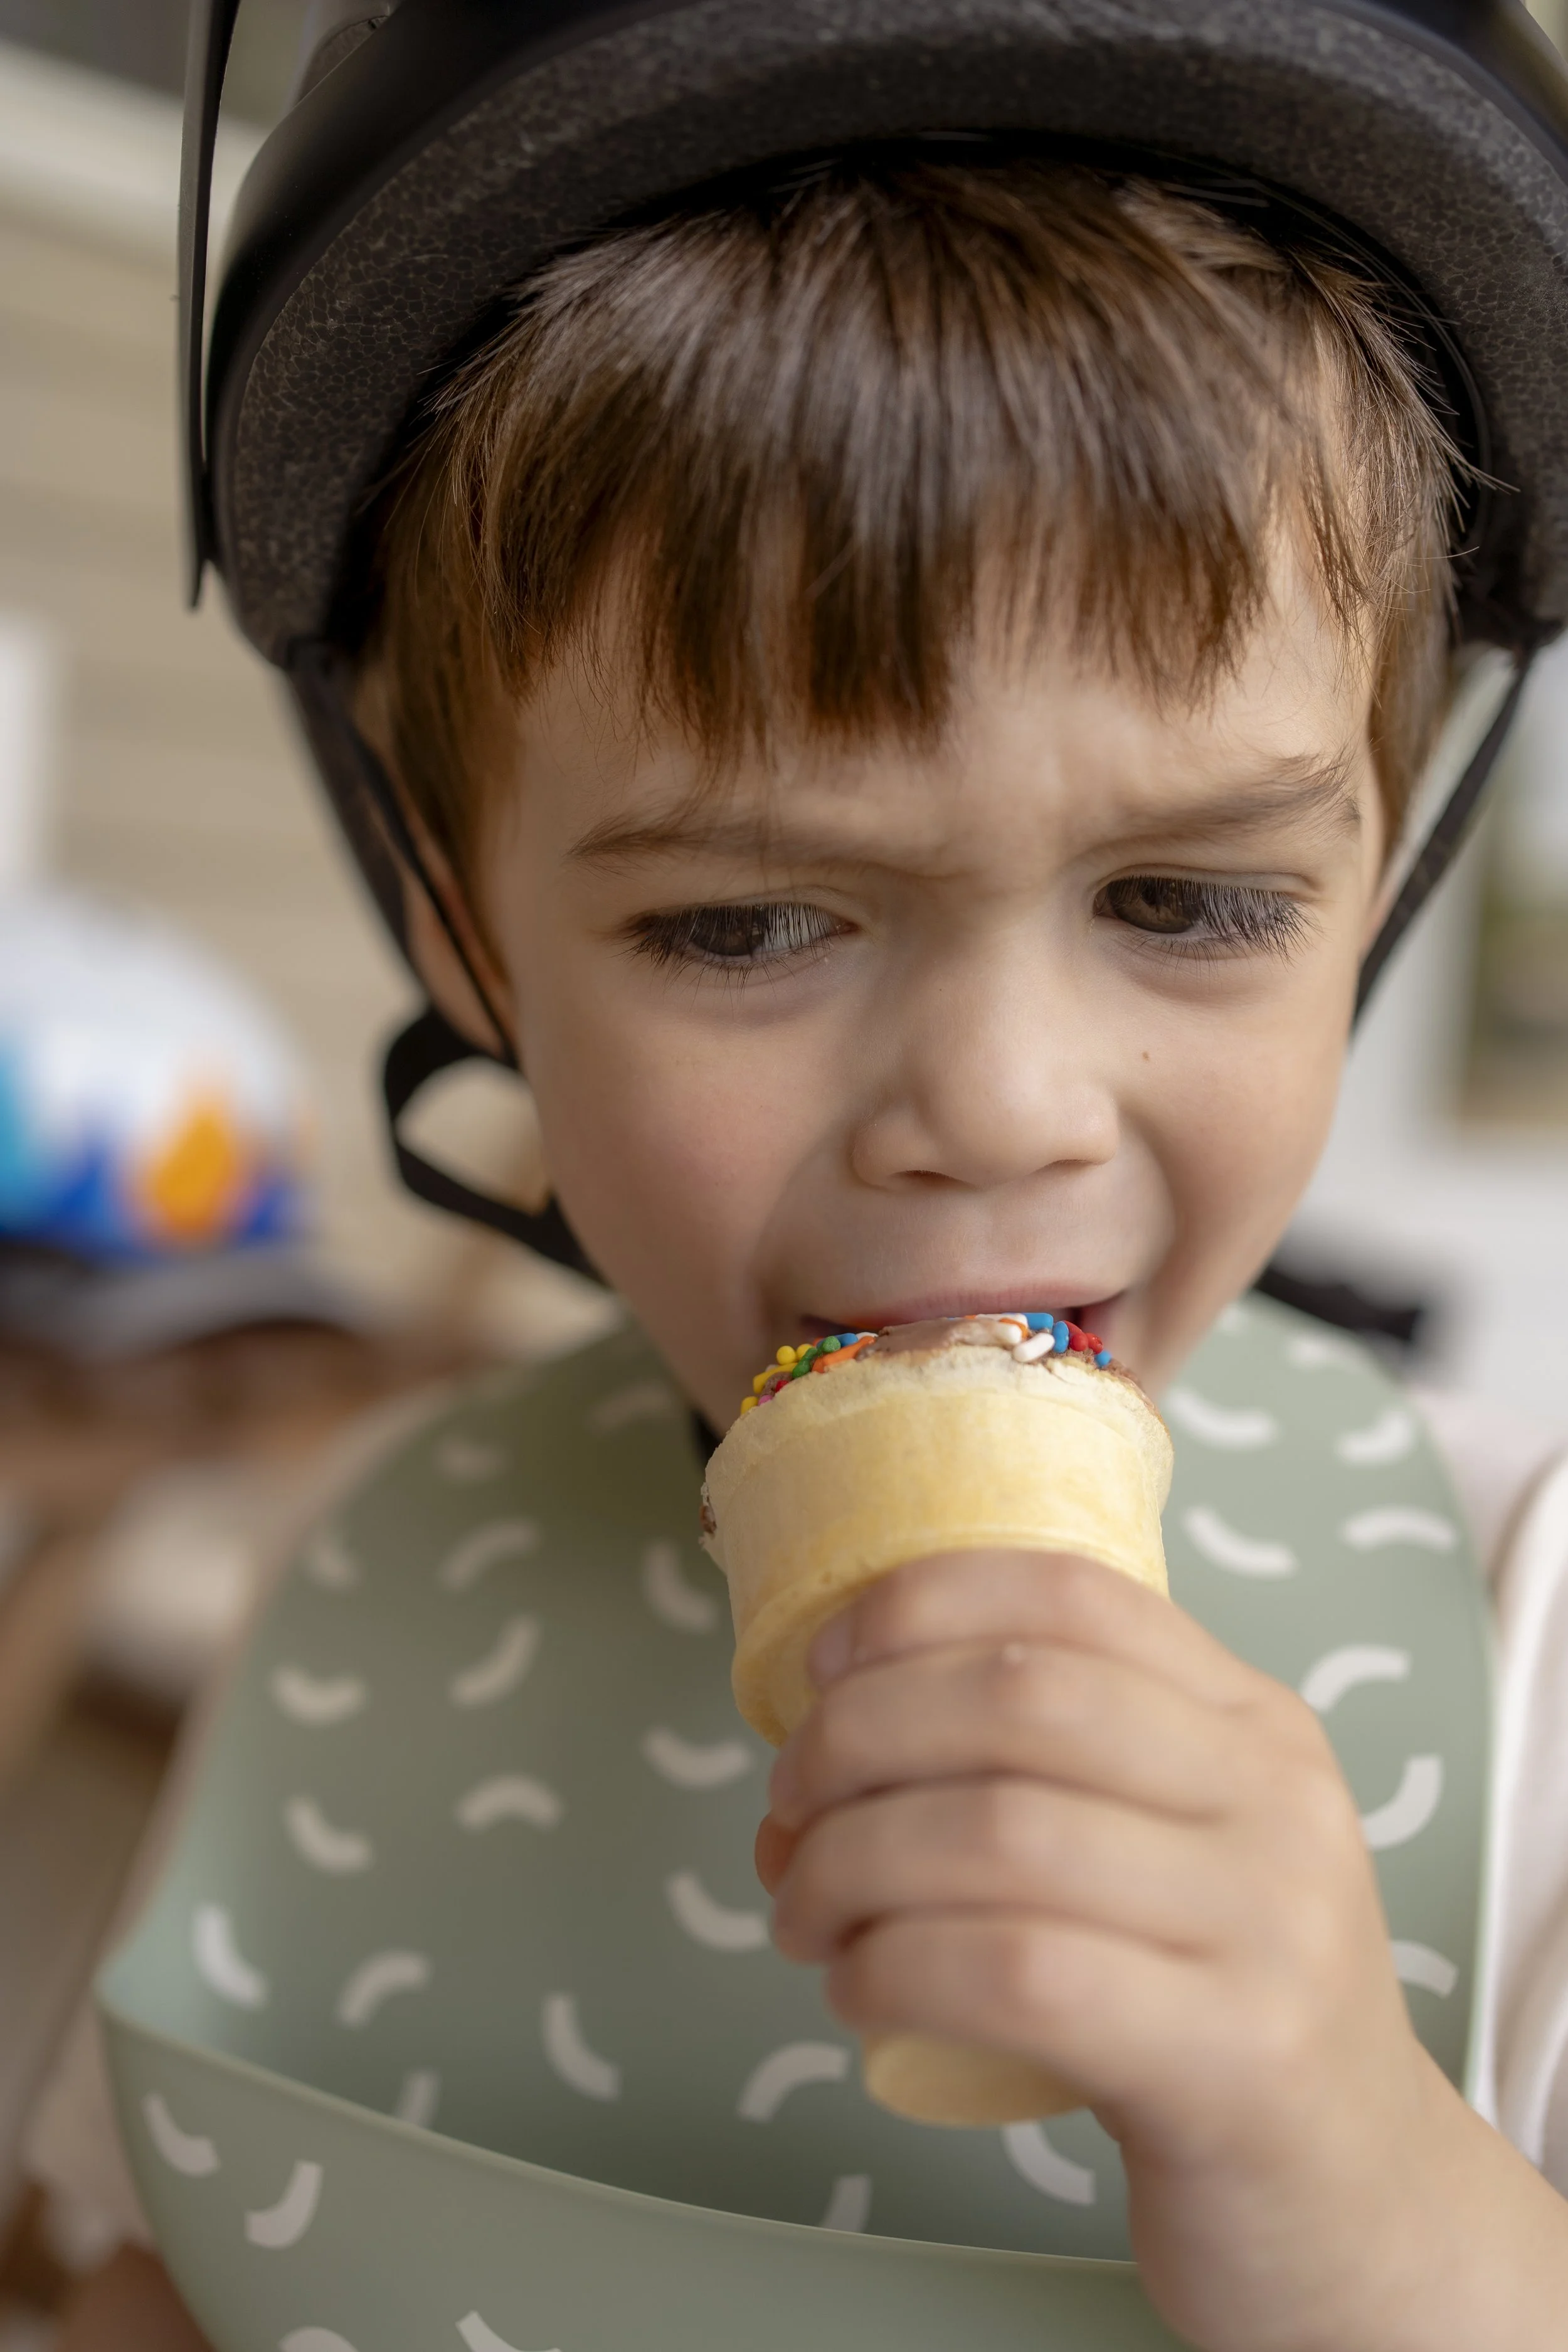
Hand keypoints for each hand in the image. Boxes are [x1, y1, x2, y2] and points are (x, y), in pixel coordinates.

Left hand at [758, 1550, 1567, 2351]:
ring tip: (804, 1912)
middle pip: (1018, 1699)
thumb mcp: (1165, 1853)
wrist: (1357, 2201)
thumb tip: (804, 1769)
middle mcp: (1275, 1799)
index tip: (821, 1666)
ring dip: (850, 1862)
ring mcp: (1270, 1925)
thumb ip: (1033, 1779)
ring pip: (1001, 1833)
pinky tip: (858, 1991)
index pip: (1072, 1593)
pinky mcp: (1236, 2058)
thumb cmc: (1208, 2008)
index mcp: (1254, 1720)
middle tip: (789, 1809)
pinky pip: (1020, 1975)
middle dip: (856, 1738)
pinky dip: (898, 1969)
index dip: (920, 1606)